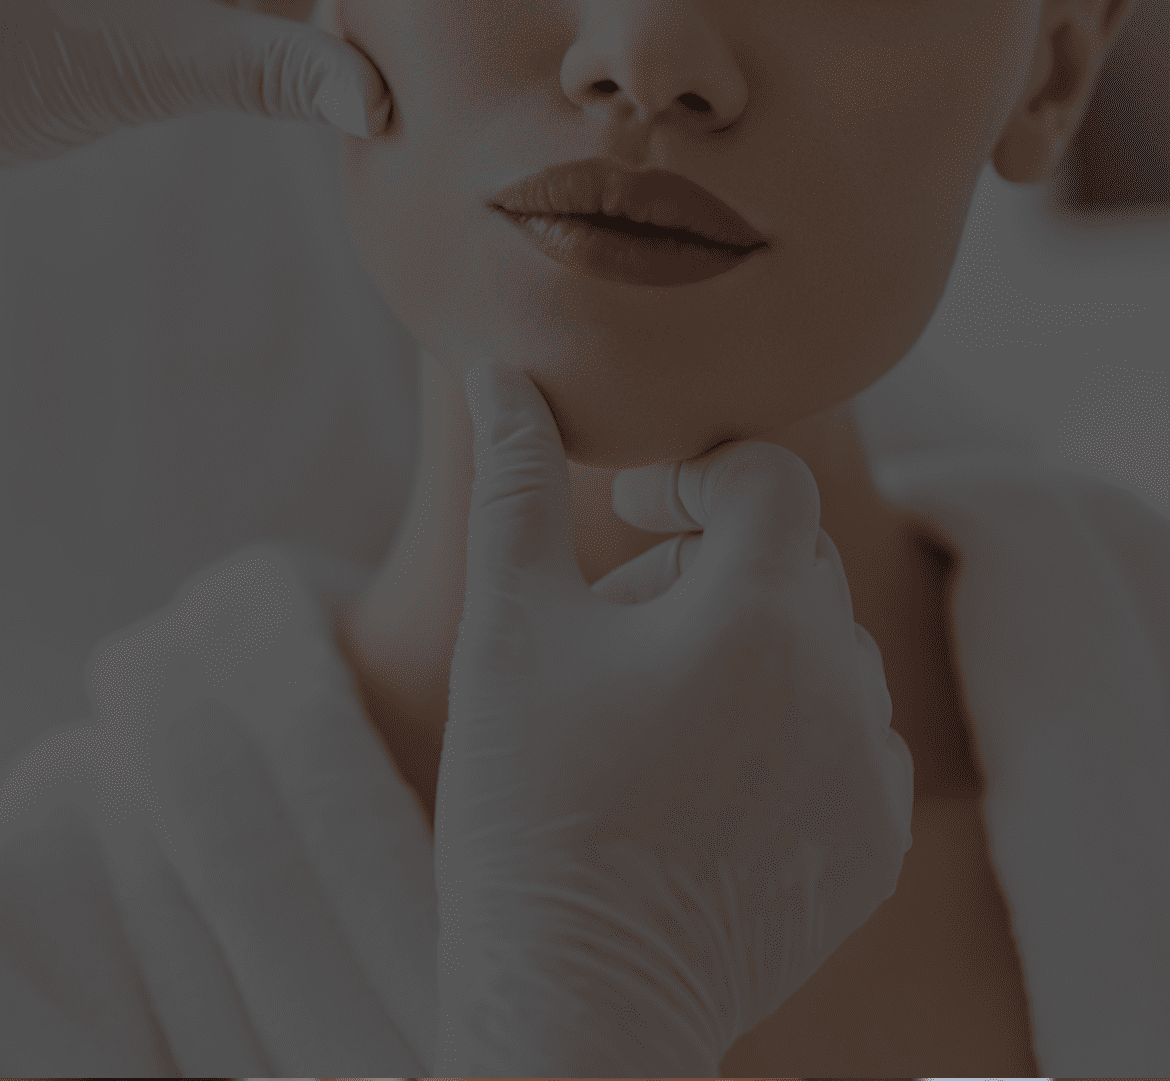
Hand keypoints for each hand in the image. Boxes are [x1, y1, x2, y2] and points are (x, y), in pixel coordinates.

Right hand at [433, 361, 913, 1077]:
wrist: (574, 1002)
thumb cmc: (528, 801)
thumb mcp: (509, 625)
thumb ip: (514, 482)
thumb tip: (500, 371)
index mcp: (760, 613)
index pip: (769, 475)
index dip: (695, 476)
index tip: (631, 515)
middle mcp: (842, 682)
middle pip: (790, 558)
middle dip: (706, 565)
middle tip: (616, 629)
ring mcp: (868, 769)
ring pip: (820, 645)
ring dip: (746, 645)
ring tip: (650, 711)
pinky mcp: (873, 842)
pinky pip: (844, 733)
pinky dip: (785, 726)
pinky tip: (700, 779)